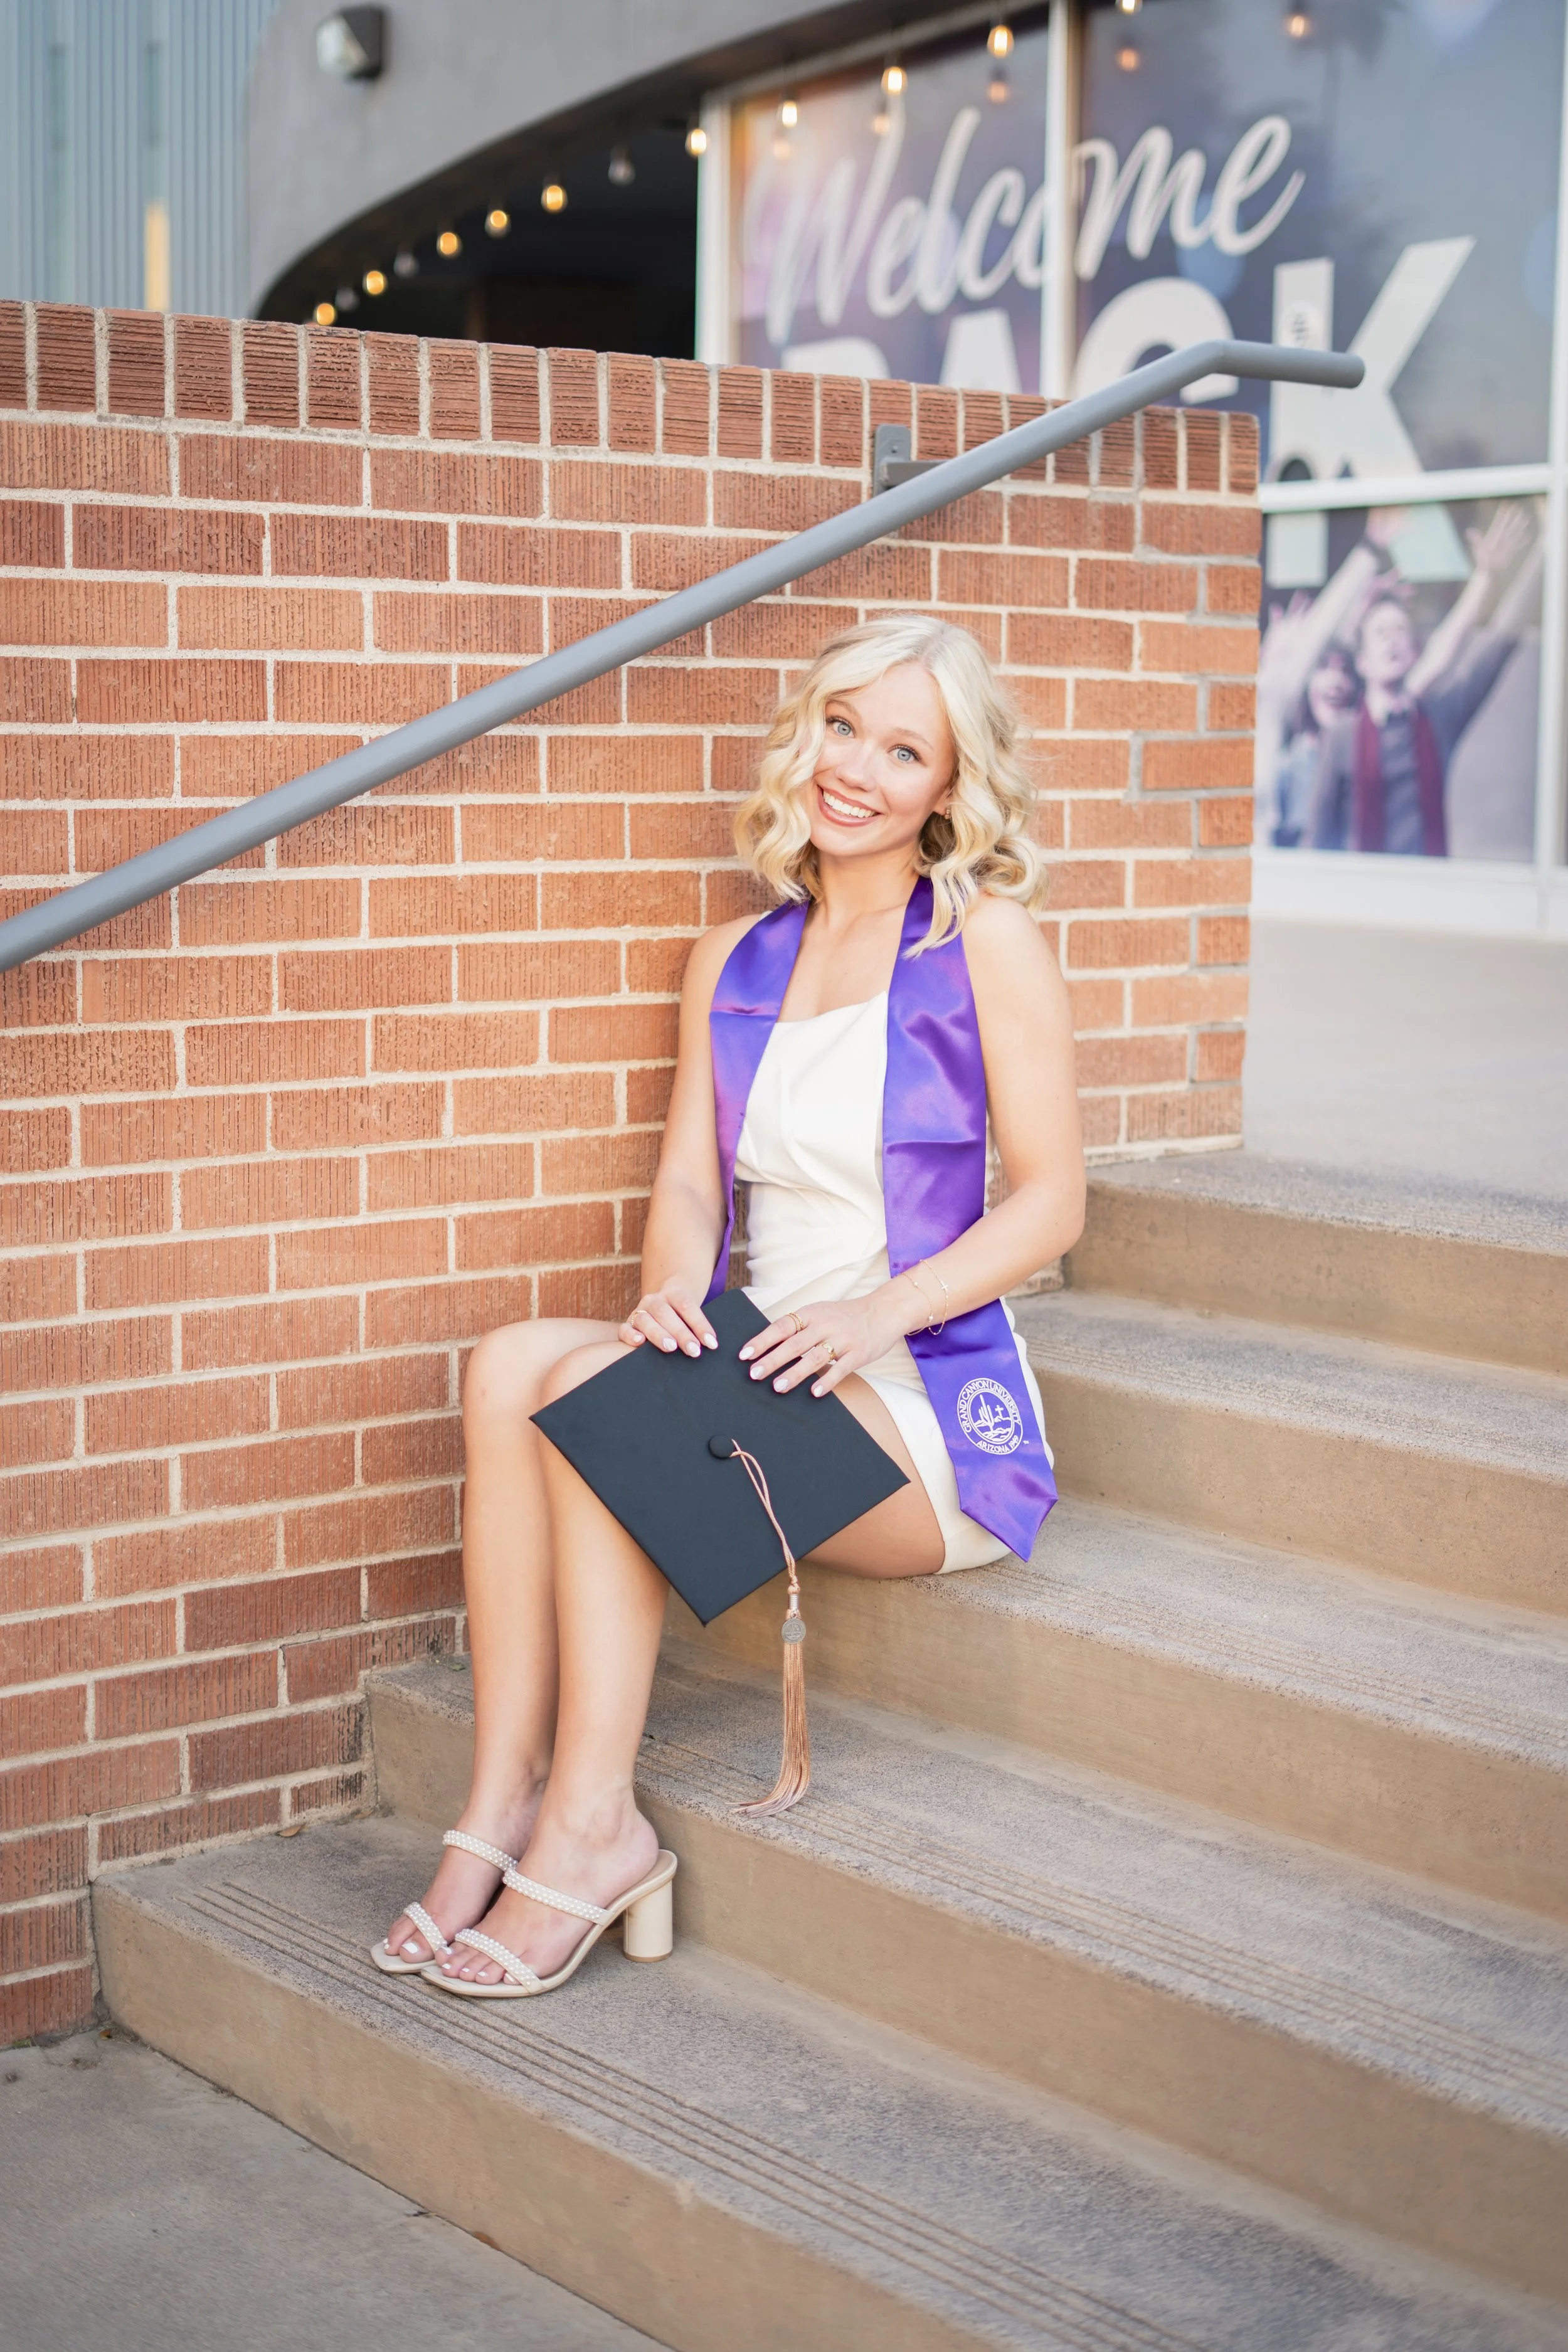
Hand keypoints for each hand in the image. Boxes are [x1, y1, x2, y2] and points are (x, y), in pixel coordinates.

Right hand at [618, 1281, 716, 1358]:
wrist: (662, 1305)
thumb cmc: (682, 1317)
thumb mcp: (691, 1315)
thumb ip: (698, 1326)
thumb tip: (712, 1345)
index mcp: (673, 1293)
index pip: (687, 1305)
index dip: (700, 1324)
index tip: (711, 1343)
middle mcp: (654, 1300)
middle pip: (666, 1313)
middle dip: (681, 1333)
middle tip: (694, 1350)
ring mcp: (639, 1311)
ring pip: (645, 1319)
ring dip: (659, 1334)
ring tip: (671, 1348)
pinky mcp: (628, 1324)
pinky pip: (624, 1329)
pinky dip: (630, 1335)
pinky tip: (639, 1342)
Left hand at [739, 1295, 899, 1398]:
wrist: (885, 1310)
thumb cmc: (846, 1316)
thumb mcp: (821, 1313)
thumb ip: (799, 1328)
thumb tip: (768, 1347)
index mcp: (811, 1313)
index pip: (782, 1326)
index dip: (762, 1340)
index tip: (745, 1354)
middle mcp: (825, 1324)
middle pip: (794, 1344)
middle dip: (772, 1360)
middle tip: (754, 1374)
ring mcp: (843, 1339)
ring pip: (814, 1357)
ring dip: (795, 1373)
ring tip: (777, 1387)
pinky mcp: (858, 1354)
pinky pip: (841, 1369)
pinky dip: (827, 1381)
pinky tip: (815, 1392)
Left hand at [1466, 503, 1529, 580]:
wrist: (1488, 575)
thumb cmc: (1483, 563)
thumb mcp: (1480, 550)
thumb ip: (1477, 540)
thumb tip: (1469, 531)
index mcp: (1493, 537)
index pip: (1499, 522)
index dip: (1503, 513)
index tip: (1506, 504)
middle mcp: (1500, 540)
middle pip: (1508, 526)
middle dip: (1513, 517)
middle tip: (1518, 507)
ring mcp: (1506, 546)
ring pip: (1515, 533)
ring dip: (1520, 526)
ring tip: (1526, 517)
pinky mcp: (1510, 553)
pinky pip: (1518, 545)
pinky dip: (1524, 540)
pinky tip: (1528, 535)